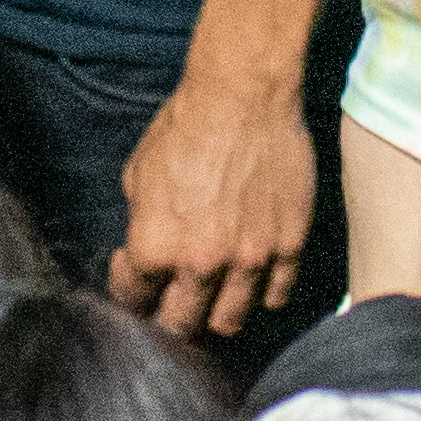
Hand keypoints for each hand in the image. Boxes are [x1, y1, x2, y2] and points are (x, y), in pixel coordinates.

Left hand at [108, 59, 316, 339]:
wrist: (243, 96)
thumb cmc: (185, 126)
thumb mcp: (138, 174)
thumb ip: (142, 225)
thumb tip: (144, 253)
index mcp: (155, 247)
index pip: (134, 300)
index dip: (131, 290)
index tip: (136, 277)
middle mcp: (201, 263)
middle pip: (183, 325)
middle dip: (171, 315)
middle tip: (173, 300)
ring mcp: (250, 259)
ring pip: (231, 321)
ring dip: (217, 313)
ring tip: (214, 297)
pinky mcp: (288, 246)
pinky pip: (275, 295)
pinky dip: (261, 292)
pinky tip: (251, 275)